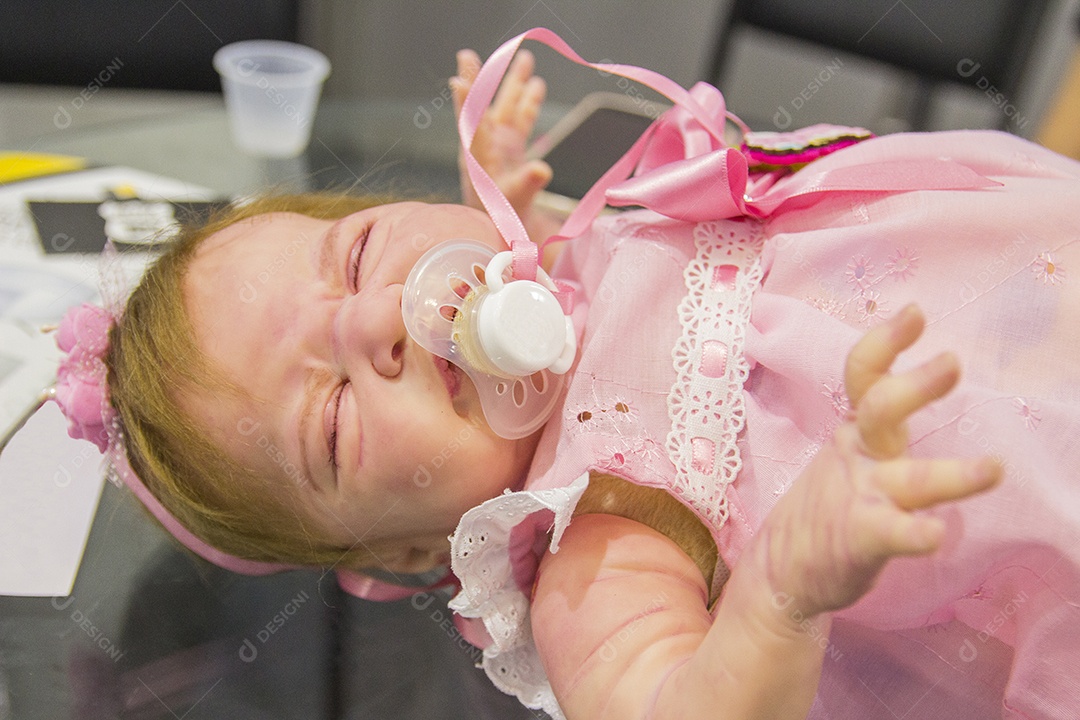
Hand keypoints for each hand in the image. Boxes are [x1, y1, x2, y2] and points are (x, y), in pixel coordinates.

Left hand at [451, 49, 552, 218]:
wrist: (502, 232)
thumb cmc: (501, 221)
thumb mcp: (514, 206)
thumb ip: (526, 186)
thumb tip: (542, 168)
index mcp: (480, 159)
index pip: (472, 125)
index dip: (466, 103)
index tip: (457, 80)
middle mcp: (487, 147)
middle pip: (483, 107)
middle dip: (481, 80)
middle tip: (468, 54)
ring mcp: (500, 145)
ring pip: (507, 107)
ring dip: (514, 83)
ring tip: (524, 57)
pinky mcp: (512, 149)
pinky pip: (521, 120)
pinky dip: (529, 102)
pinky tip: (536, 84)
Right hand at [747, 305, 1001, 620]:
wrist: (783, 571)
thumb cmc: (827, 510)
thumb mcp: (848, 457)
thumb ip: (877, 422)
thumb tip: (920, 372)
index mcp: (856, 435)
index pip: (863, 376)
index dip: (885, 343)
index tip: (914, 312)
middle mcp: (859, 458)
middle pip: (882, 413)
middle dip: (916, 387)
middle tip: (952, 362)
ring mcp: (861, 499)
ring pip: (910, 481)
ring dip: (952, 475)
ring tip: (994, 469)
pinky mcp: (861, 541)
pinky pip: (892, 534)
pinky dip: (915, 533)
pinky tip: (936, 535)